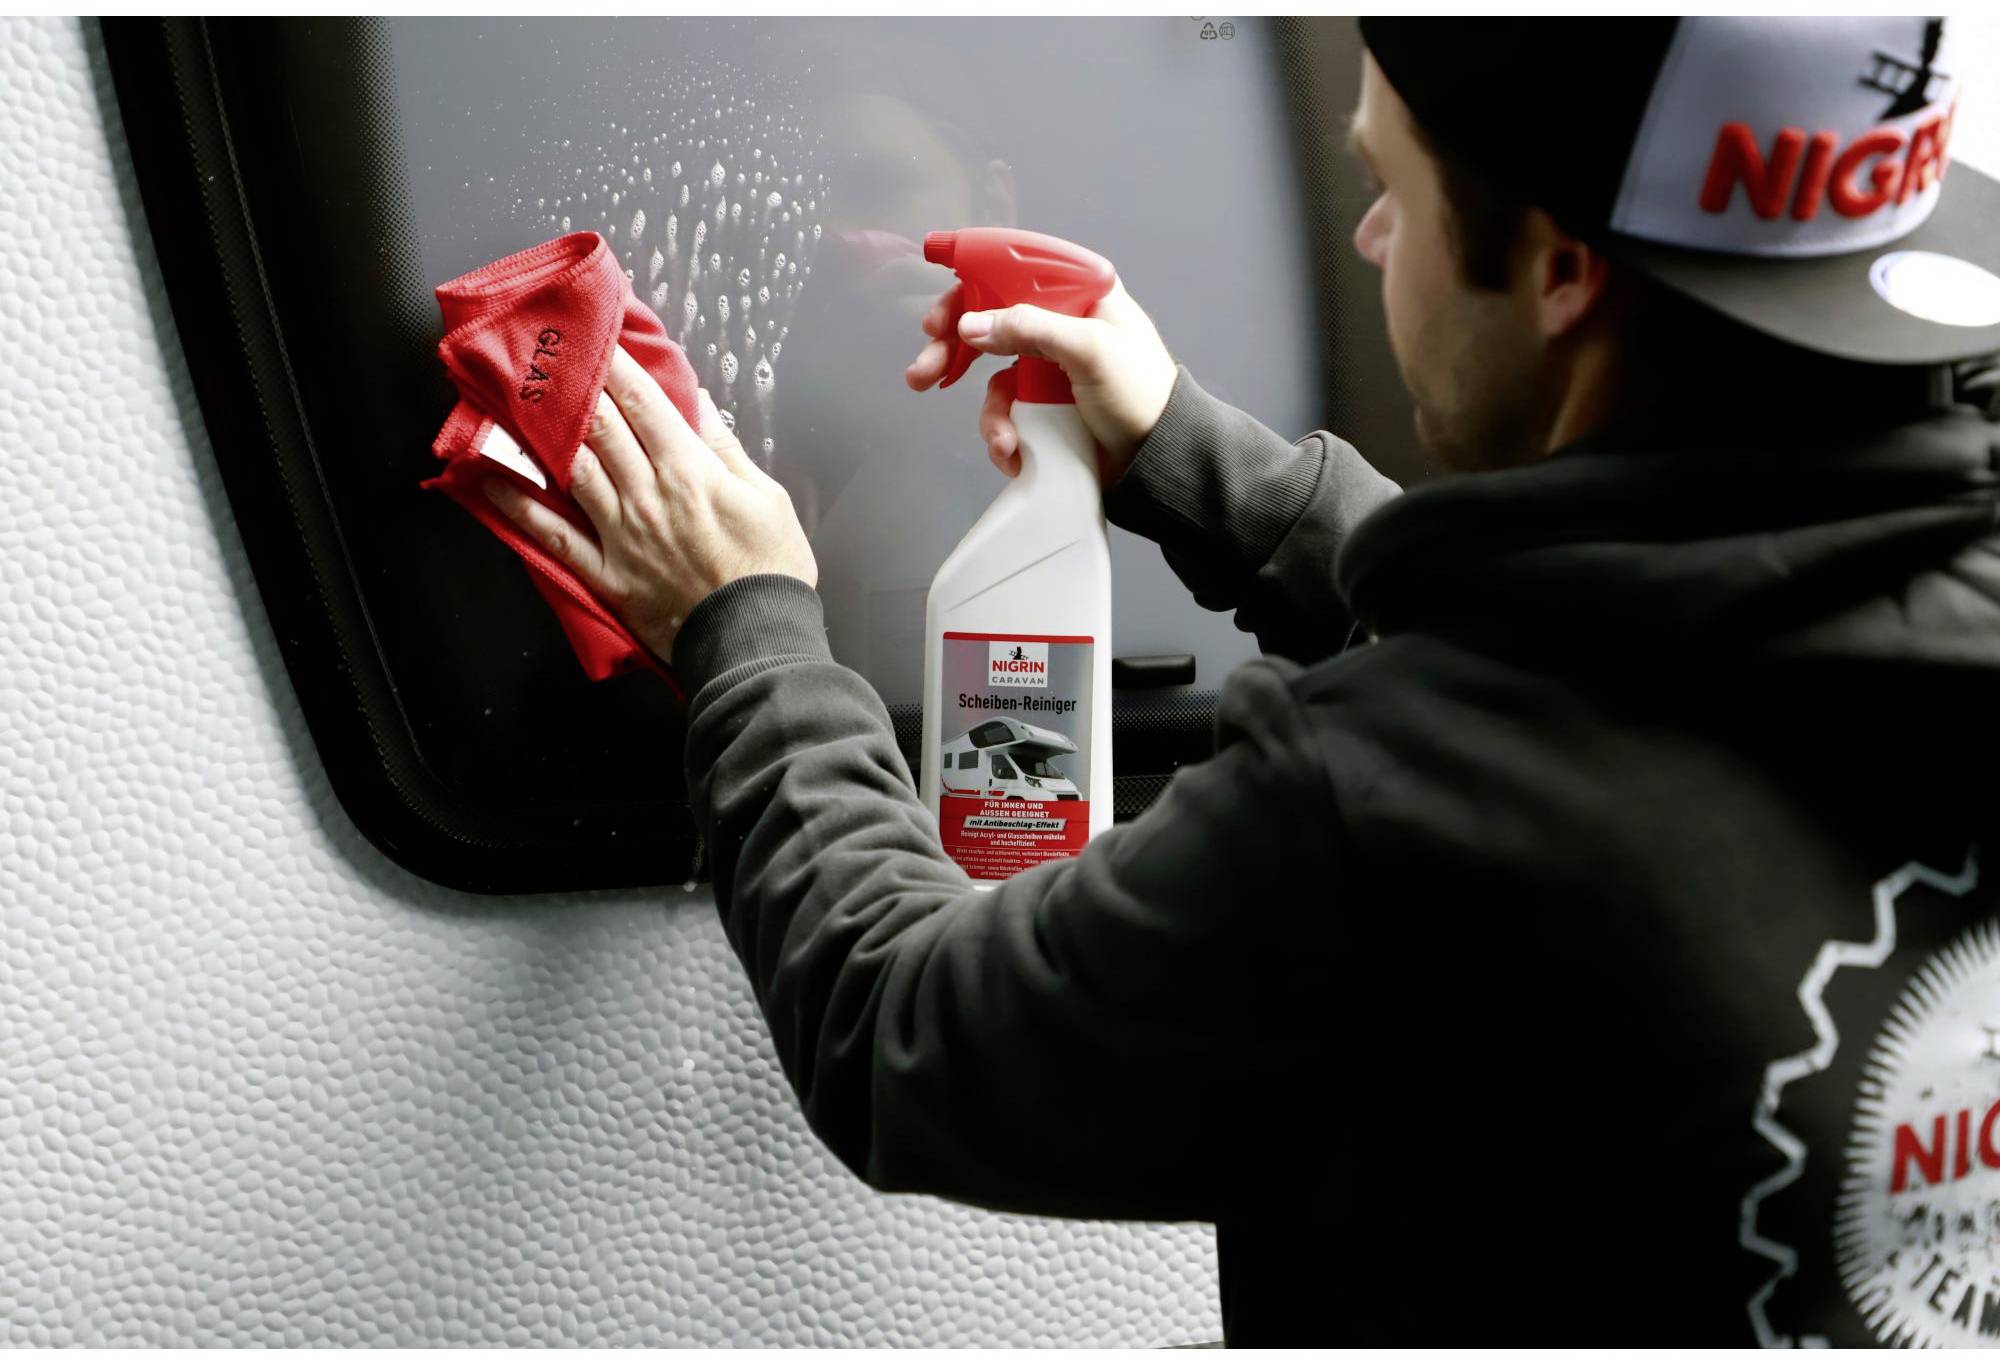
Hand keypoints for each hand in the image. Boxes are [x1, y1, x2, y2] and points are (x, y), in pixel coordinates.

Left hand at [482, 346, 816, 663]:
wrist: (753, 637)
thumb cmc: (771, 568)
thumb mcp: (767, 497)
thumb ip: (727, 450)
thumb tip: (700, 408)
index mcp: (689, 470)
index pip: (643, 402)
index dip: (616, 364)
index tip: (596, 337)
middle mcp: (645, 493)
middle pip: (601, 426)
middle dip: (575, 385)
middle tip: (550, 355)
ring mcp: (620, 533)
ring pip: (573, 469)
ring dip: (542, 432)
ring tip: (516, 401)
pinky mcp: (606, 573)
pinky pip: (555, 536)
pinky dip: (522, 507)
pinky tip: (495, 482)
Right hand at [904, 277, 1177, 487]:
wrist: (1159, 461)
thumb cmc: (1142, 395)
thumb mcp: (1090, 352)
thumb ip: (1030, 330)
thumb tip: (970, 326)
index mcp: (1078, 294)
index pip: (1014, 267)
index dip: (972, 272)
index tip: (934, 272)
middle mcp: (1058, 324)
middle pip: (988, 320)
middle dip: (953, 348)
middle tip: (924, 370)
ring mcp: (1047, 366)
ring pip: (991, 374)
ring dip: (987, 410)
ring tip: (1000, 440)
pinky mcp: (1042, 405)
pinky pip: (1006, 410)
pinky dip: (1003, 432)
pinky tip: (1016, 452)